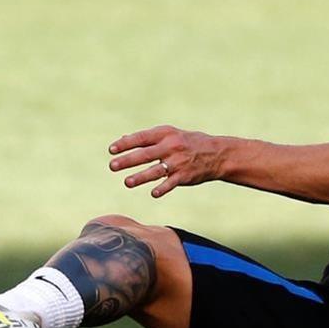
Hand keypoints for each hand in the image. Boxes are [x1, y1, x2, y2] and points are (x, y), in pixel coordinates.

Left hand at [108, 125, 224, 197]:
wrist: (217, 154)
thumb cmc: (188, 143)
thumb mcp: (170, 134)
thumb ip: (147, 138)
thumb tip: (122, 139)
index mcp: (165, 134)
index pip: (141, 138)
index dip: (125, 144)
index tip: (111, 150)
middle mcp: (171, 147)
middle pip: (145, 154)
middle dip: (128, 160)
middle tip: (112, 166)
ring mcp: (178, 162)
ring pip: (156, 170)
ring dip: (141, 177)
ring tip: (127, 182)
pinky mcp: (185, 176)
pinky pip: (171, 183)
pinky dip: (163, 188)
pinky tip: (153, 193)